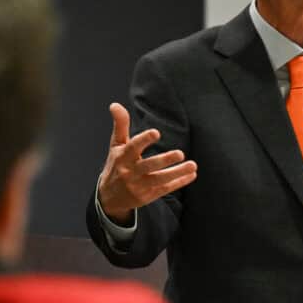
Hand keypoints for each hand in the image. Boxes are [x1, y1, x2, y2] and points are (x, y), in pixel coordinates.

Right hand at [97, 103, 196, 224]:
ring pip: (160, 179)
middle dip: (164, 160)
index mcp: (122, 157)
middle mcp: (130, 172)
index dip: (144, 140)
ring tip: (193, 165)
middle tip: (180, 153)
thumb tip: (115, 104)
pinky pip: (165, 189)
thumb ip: (120, 125)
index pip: (133, 147)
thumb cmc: (116, 165)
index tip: (156, 133)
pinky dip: (179, 182)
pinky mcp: (147, 196)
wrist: (109, 197)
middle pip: (148, 166)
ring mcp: (139, 186)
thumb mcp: (116, 145)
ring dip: (177, 173)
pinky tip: (192, 175)